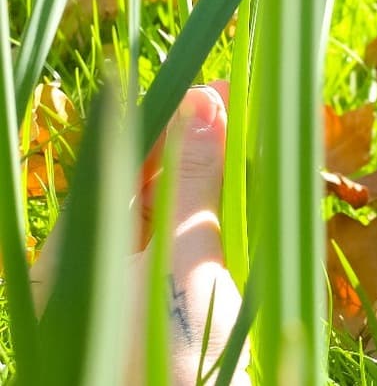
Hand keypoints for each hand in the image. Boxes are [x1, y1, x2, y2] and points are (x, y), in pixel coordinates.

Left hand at [29, 83, 248, 385]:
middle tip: (236, 105)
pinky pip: (177, 257)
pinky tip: (239, 208)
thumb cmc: (173, 351)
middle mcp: (85, 279)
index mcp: (67, 259)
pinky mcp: (156, 323)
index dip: (164, 122)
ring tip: (246, 145)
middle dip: (188, 148)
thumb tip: (203, 100)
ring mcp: (120, 303)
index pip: (113, 167)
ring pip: (161, 223)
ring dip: (203, 183)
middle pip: (137, 192)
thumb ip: (193, 179)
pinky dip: (208, 225)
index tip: (213, 87)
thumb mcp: (186, 257)